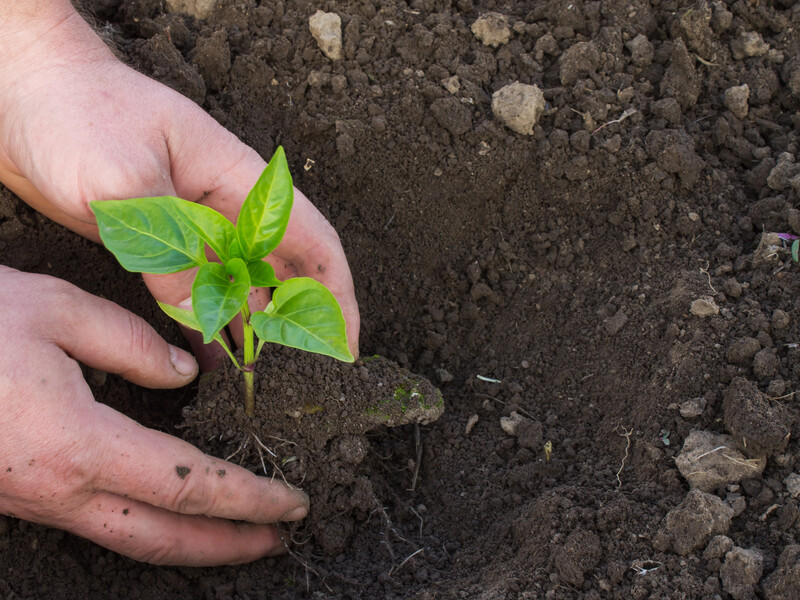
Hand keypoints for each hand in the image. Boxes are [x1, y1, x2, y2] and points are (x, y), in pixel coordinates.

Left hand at [0, 3, 359, 368]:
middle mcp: (226, 207)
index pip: (310, 240)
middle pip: (284, 271)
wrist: (23, 94)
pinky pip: (198, 292)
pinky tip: (211, 362)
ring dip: (254, 332)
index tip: (345, 345)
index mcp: (238, 180)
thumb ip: (169, 252)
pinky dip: (209, 326)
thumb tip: (205, 314)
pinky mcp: (162, 242)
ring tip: (258, 382)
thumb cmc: (76, 113)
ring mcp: (195, 225)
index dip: (336, 294)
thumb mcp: (125, 182)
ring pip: (242, 288)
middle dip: (299, 324)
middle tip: (301, 380)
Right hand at [0, 267, 308, 565]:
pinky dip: (147, 523)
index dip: (246, 499)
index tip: (290, 503)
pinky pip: (96, 521)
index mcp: (75, 445)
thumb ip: (133, 344)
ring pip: (129, 538)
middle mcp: (55, 490)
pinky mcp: (18, 493)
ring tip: (240, 535)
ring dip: (191, 541)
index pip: (187, 484)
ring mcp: (32, 500)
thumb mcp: (56, 311)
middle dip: (229, 543)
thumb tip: (185, 373)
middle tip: (280, 539)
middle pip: (163, 536)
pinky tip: (169, 507)